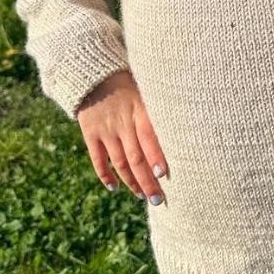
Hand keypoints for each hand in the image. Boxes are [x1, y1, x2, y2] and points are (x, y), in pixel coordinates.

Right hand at [76, 69, 168, 204]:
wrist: (94, 74)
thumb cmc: (129, 83)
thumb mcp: (147, 91)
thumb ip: (159, 111)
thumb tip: (183, 131)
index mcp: (140, 110)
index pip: (150, 137)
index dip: (156, 156)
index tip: (164, 174)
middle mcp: (123, 122)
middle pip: (137, 157)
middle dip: (148, 181)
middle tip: (158, 200)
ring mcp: (105, 129)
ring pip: (120, 162)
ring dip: (131, 182)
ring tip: (142, 196)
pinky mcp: (90, 134)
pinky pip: (98, 159)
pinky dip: (105, 175)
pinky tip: (115, 188)